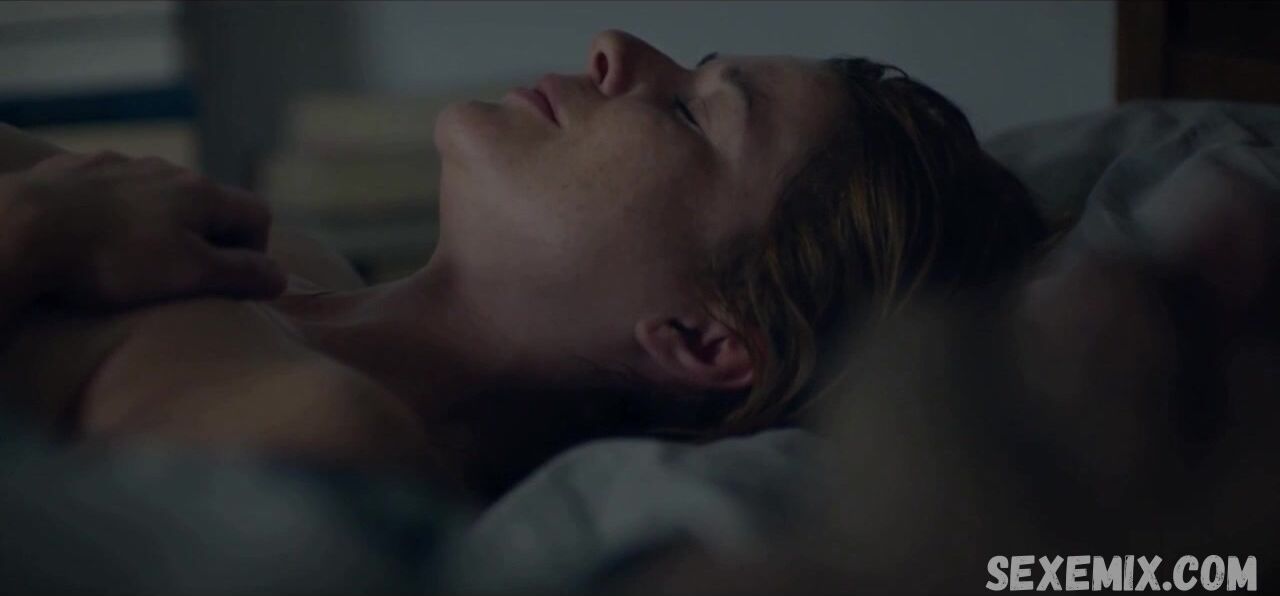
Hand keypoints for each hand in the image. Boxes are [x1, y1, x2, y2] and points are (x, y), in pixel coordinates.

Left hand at [0, 150, 285, 310]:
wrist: (24, 228)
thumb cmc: (113, 259)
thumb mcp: (190, 275)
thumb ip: (242, 274)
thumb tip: (281, 277)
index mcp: (201, 193)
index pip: (258, 213)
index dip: (255, 251)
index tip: (229, 281)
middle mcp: (167, 170)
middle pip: (208, 203)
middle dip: (206, 239)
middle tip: (181, 278)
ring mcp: (120, 165)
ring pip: (158, 195)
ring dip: (160, 225)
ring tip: (132, 262)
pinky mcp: (77, 170)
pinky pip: (112, 190)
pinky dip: (115, 215)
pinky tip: (92, 240)